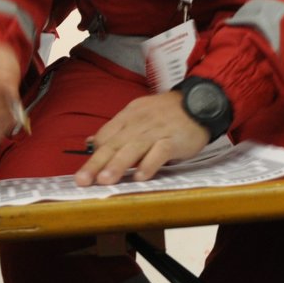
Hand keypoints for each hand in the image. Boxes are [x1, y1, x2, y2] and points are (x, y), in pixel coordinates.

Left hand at [73, 91, 208, 186]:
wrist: (200, 101)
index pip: (105, 136)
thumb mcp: (138, 114)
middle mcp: (139, 123)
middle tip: (82, 180)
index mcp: (128, 116)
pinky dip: (150, 164)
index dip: (93, 155)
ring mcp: (156, 131)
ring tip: (105, 181)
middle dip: (96, 163)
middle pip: (114, 144)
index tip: (82, 173)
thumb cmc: (168, 113)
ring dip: (118, 165)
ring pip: (133, 148)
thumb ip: (117, 129)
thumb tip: (93, 142)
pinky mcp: (174, 139)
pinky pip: (160, 152)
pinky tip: (140, 177)